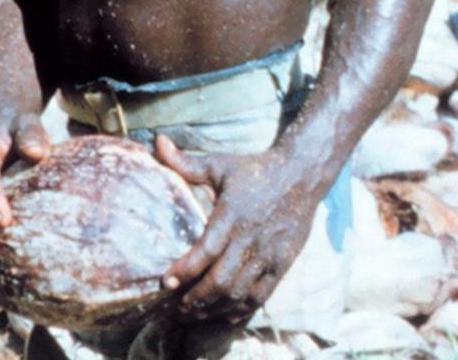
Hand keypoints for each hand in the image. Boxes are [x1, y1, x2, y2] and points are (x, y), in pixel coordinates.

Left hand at [154, 134, 319, 326]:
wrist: (301, 174)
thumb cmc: (254, 170)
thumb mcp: (219, 164)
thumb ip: (185, 162)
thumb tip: (156, 142)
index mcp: (231, 214)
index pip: (205, 251)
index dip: (184, 271)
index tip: (166, 283)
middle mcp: (250, 238)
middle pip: (221, 280)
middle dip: (196, 298)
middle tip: (177, 305)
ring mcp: (268, 254)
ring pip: (239, 293)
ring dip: (215, 308)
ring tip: (195, 313)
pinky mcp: (282, 263)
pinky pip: (261, 295)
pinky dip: (242, 309)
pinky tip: (225, 314)